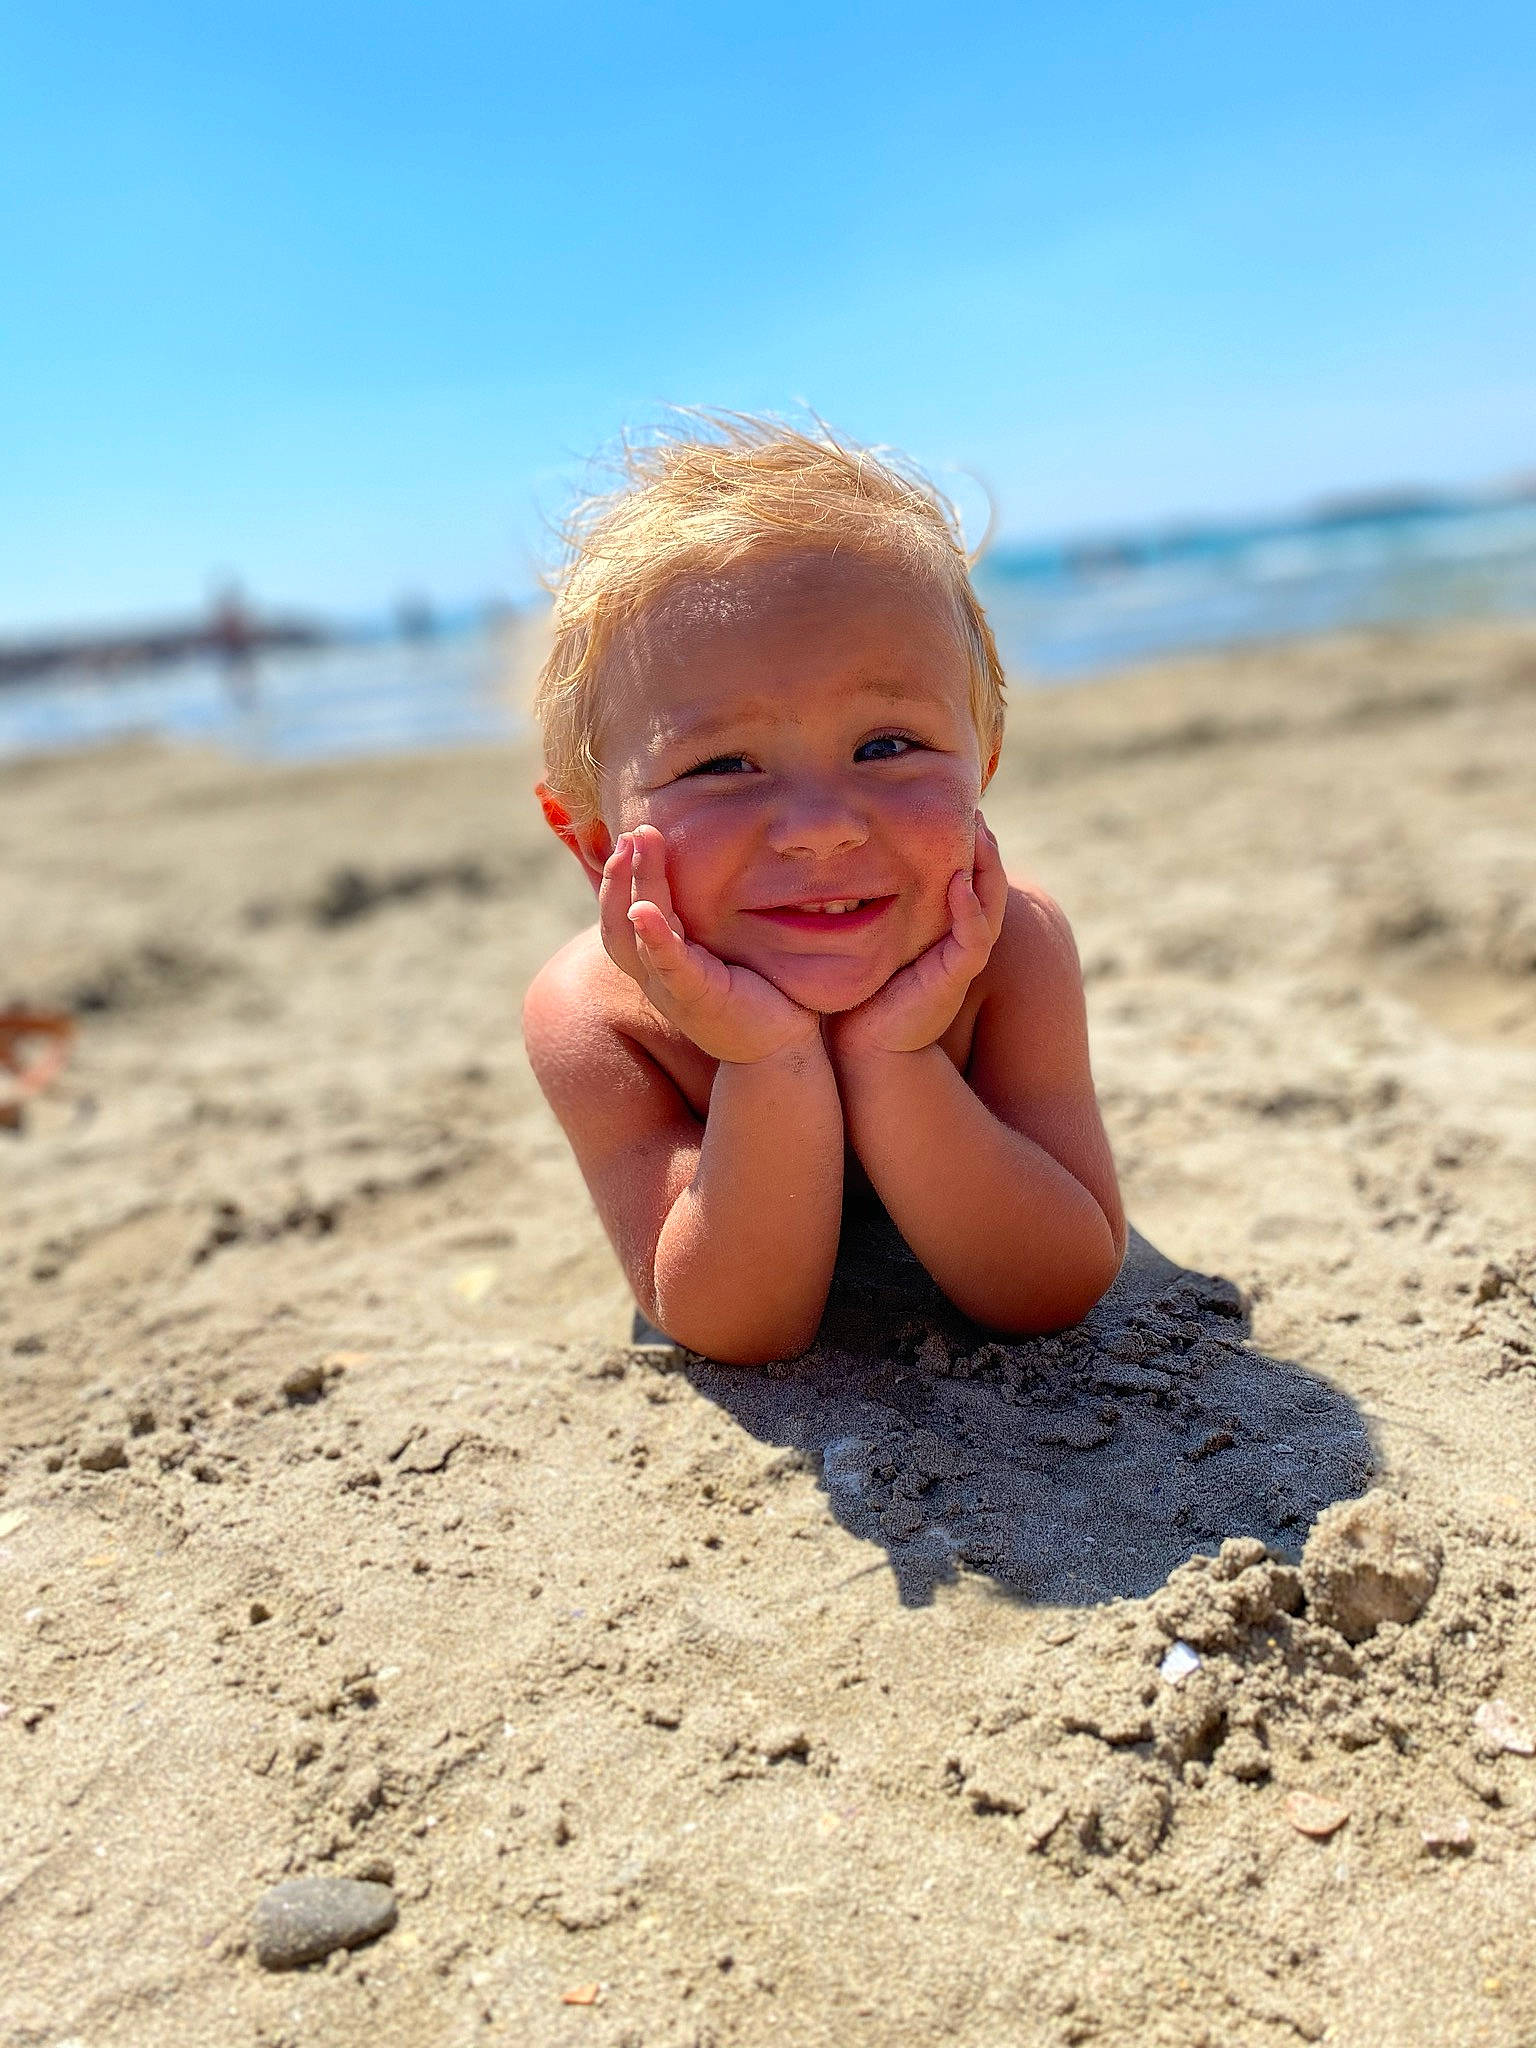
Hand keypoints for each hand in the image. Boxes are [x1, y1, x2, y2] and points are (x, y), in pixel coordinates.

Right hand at [599, 825, 819, 1064]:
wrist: (780, 1047)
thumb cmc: (757, 995)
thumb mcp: (724, 952)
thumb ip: (708, 922)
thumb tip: (721, 869)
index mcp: (659, 964)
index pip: (621, 918)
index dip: (617, 879)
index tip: (629, 837)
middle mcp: (656, 976)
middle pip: (617, 922)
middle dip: (620, 873)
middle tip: (632, 831)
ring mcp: (672, 988)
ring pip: (637, 934)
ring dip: (636, 885)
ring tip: (638, 845)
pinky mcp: (698, 997)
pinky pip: (668, 964)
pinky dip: (655, 937)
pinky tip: (645, 910)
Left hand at [829, 815, 1007, 1060]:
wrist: (861, 1045)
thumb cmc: (860, 991)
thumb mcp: (868, 935)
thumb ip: (870, 903)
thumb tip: (846, 862)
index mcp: (944, 930)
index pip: (967, 878)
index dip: (968, 846)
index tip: (958, 810)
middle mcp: (959, 942)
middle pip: (988, 886)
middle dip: (986, 847)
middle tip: (974, 809)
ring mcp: (960, 961)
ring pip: (990, 906)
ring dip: (987, 869)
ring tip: (981, 834)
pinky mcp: (953, 980)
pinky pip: (974, 940)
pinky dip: (971, 911)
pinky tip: (959, 883)